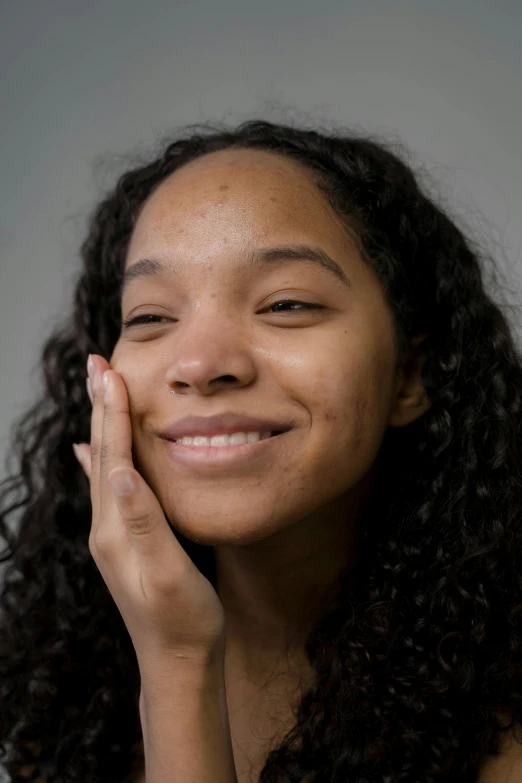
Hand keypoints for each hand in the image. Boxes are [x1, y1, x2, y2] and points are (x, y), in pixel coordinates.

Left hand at [72, 354, 225, 671]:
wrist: (177, 662)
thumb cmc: (183, 619)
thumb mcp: (168, 573)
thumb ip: (144, 522)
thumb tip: (120, 470)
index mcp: (118, 528)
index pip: (114, 456)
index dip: (113, 412)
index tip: (110, 371)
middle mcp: (108, 526)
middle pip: (102, 453)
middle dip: (101, 406)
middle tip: (97, 363)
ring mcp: (114, 534)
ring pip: (104, 465)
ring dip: (103, 424)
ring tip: (102, 391)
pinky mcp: (125, 541)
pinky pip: (108, 488)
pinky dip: (102, 461)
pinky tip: (93, 452)